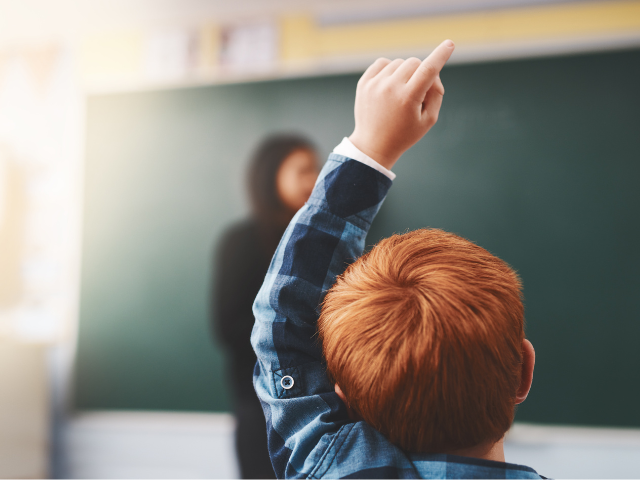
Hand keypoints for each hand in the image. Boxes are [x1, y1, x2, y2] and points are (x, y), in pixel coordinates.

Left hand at [349, 39, 454, 169]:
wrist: (373, 145)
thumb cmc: (405, 134)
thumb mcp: (429, 119)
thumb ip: (436, 93)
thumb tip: (433, 71)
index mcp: (408, 98)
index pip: (428, 69)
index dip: (441, 55)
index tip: (449, 44)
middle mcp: (390, 88)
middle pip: (414, 62)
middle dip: (420, 73)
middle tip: (417, 92)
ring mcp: (375, 84)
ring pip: (399, 62)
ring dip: (404, 73)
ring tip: (401, 94)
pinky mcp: (364, 83)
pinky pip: (382, 63)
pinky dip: (389, 70)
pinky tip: (389, 85)